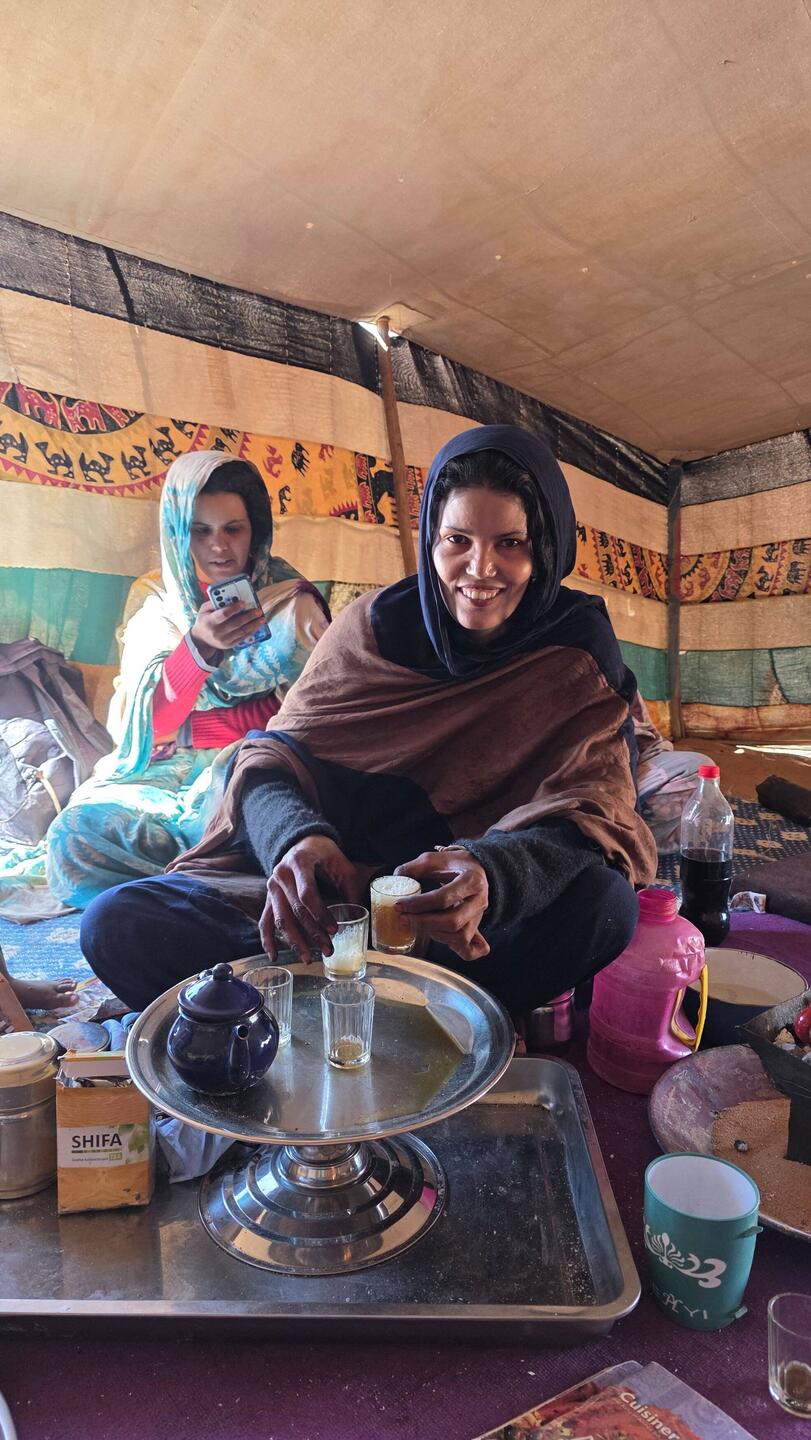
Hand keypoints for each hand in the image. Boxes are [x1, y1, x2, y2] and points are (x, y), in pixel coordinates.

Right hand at [190, 599, 264, 661]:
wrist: (201, 640)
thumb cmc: (204, 620)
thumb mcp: (204, 610)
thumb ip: (215, 603)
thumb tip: (230, 596)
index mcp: (210, 621)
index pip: (224, 614)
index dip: (234, 608)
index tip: (243, 603)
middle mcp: (217, 632)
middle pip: (236, 623)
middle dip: (248, 616)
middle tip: (258, 611)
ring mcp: (224, 640)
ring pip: (241, 631)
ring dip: (253, 625)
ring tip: (262, 618)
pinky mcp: (229, 645)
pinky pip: (242, 638)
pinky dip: (251, 631)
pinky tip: (257, 626)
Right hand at [259, 836, 363, 961]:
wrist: (302, 841)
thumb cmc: (325, 853)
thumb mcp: (341, 864)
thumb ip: (349, 887)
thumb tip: (359, 917)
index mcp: (299, 862)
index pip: (307, 894)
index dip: (320, 914)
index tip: (334, 930)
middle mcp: (281, 874)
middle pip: (295, 910)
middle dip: (312, 933)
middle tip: (327, 950)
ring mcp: (271, 886)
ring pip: (280, 919)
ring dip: (294, 941)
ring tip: (308, 958)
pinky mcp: (268, 897)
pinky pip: (265, 920)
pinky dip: (268, 939)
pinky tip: (275, 956)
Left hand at [394, 849, 489, 961]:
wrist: (478, 869)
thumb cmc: (456, 864)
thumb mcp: (436, 859)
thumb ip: (415, 867)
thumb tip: (396, 877)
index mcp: (471, 881)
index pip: (443, 898)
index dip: (418, 904)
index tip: (400, 905)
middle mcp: (479, 901)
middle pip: (452, 922)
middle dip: (424, 922)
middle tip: (403, 918)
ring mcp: (480, 917)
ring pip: (460, 937)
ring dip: (435, 934)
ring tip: (418, 924)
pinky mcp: (477, 928)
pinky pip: (470, 950)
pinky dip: (455, 950)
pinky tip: (440, 938)